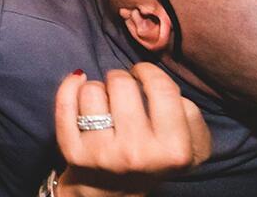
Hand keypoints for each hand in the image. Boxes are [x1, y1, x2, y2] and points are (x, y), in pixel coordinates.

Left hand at [55, 64, 210, 196]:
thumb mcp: (192, 144)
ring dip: (97, 89)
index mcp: (172, 150)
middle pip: (121, 83)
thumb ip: (189, 111)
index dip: (149, 72)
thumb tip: (153, 79)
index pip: (162, 88)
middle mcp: (136, 154)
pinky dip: (70, 87)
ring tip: (104, 103)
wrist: (113, 193)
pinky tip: (78, 84)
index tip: (142, 74)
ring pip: (92, 90)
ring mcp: (102, 155)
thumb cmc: (154, 158)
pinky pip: (65, 103)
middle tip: (122, 92)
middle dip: (120, 79)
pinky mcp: (73, 153)